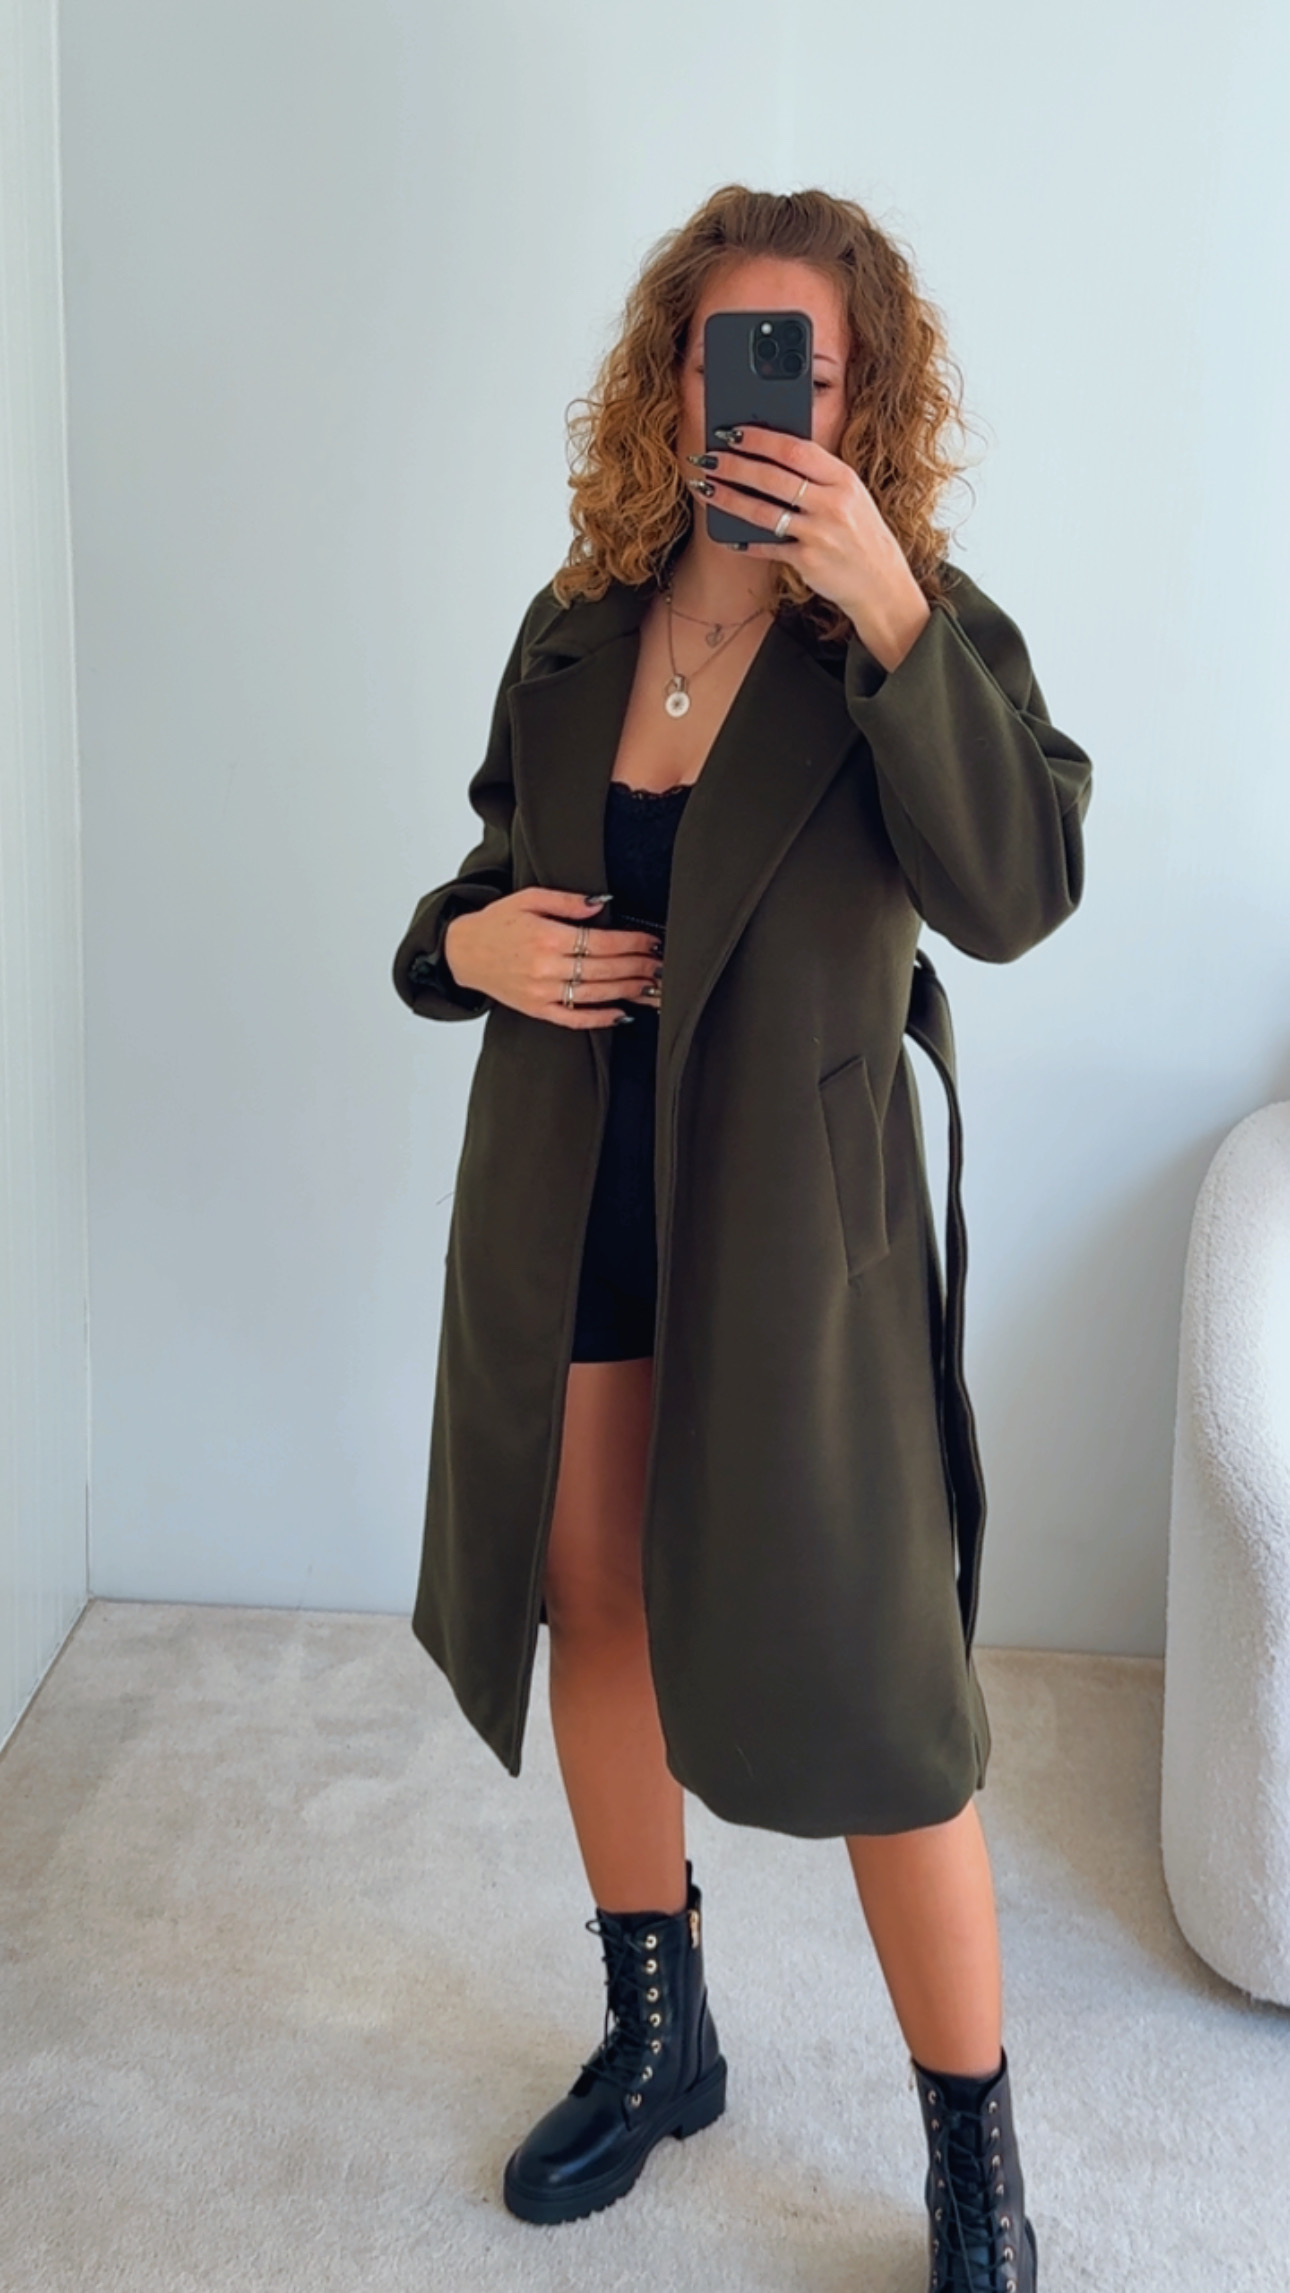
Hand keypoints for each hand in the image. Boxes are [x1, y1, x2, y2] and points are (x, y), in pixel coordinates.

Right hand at [444, 890, 663, 1026]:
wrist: (463, 952)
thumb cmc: (497, 923)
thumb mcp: (529, 899)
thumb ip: (567, 901)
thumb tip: (603, 903)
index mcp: (546, 936)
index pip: (601, 941)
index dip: (631, 942)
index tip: (652, 940)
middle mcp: (545, 967)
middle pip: (604, 969)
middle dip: (638, 966)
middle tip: (664, 965)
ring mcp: (541, 992)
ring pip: (595, 994)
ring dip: (629, 991)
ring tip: (654, 988)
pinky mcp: (537, 1010)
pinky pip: (574, 1018)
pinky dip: (599, 1019)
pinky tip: (622, 1014)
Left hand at [688, 423, 931, 671]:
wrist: (881, 582)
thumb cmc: (859, 533)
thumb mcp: (849, 496)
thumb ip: (818, 476)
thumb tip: (769, 454)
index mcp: (843, 478)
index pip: (795, 449)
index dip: (759, 439)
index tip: (731, 431)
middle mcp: (833, 503)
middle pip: (772, 477)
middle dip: (734, 465)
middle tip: (707, 459)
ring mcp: (820, 533)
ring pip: (763, 511)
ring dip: (728, 498)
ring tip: (705, 488)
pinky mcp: (808, 561)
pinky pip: (767, 547)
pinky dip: (744, 542)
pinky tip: (726, 537)